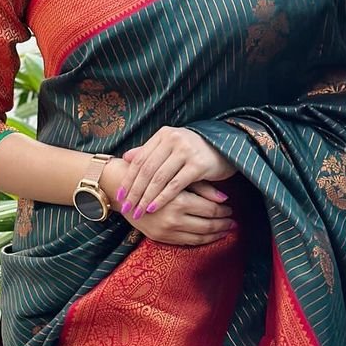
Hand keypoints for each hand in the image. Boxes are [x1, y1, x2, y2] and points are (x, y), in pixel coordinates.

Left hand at [116, 125, 235, 221]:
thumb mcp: (171, 148)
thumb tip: (125, 157)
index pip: (140, 159)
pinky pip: (175, 184)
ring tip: (138, 211)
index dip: (128, 178)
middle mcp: (173, 139)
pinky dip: (162, 198)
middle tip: (126, 207)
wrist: (226, 149)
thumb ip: (149, 151)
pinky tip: (154, 208)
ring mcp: (185, 151)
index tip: (119, 195)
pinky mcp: (198, 164)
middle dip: (134, 191)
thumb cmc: (195, 151)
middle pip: (147, 169)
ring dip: (146, 197)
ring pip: (159, 178)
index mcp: (163, 134)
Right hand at [119, 186, 235, 246]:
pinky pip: (187, 243)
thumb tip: (225, 198)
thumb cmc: (154, 178)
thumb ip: (202, 187)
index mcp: (178, 200)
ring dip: (215, 234)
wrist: (125, 190)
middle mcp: (173, 218)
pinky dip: (201, 241)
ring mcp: (166, 230)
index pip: (210, 209)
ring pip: (199, 237)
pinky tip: (210, 236)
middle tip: (233, 221)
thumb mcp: (178, 177)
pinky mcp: (160, 238)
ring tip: (226, 229)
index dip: (223, 210)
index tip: (230, 208)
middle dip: (223, 224)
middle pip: (207, 225)